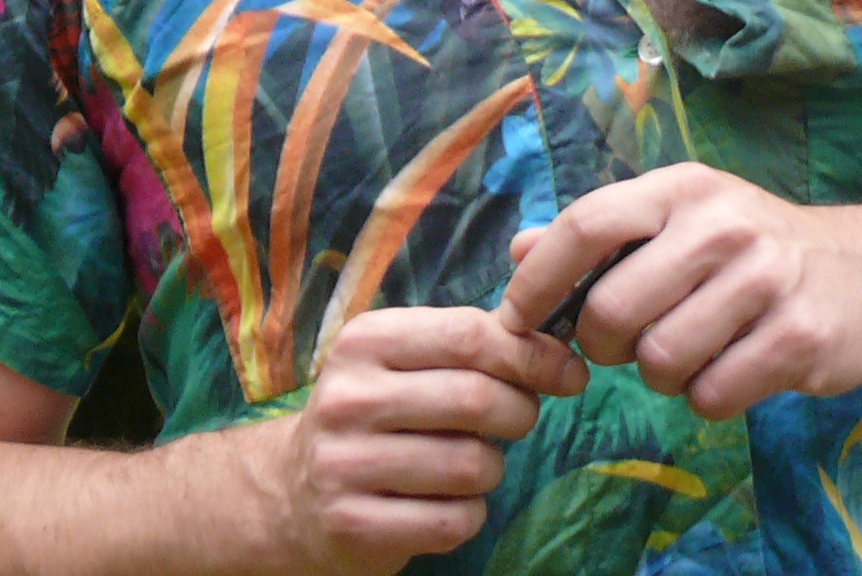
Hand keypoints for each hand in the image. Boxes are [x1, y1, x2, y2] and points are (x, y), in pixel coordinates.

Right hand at [246, 305, 581, 575]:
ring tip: (473, 464)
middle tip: (517, 419)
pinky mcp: (354, 524)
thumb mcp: (405, 359)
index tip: (567, 371)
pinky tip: (451, 503)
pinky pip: (453, 521)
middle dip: (519, 411)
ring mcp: (345, 464)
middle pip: (475, 399)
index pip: (468, 336)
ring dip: (492, 468)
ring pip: (470, 465)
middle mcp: (348, 398)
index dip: (531, 353)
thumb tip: (559, 343)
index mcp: (365, 341)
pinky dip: (471, 514)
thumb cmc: (373, 413)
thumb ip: (470, 342)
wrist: (293, 491)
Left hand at [495, 165, 861, 421]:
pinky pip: (711, 396)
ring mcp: (766, 280)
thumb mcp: (681, 221)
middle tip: (626, 347)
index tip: (514, 320)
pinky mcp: (799, 339)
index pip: (587, 225)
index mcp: (683, 188)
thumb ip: (602, 236)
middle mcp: (723, 224)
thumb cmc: (753, 250)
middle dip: (603, 346)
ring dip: (661, 376)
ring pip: (660, 361)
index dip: (538, 280)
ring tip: (690, 352)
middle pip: (613, 309)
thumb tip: (517, 251)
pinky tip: (731, 370)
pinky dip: (707, 398)